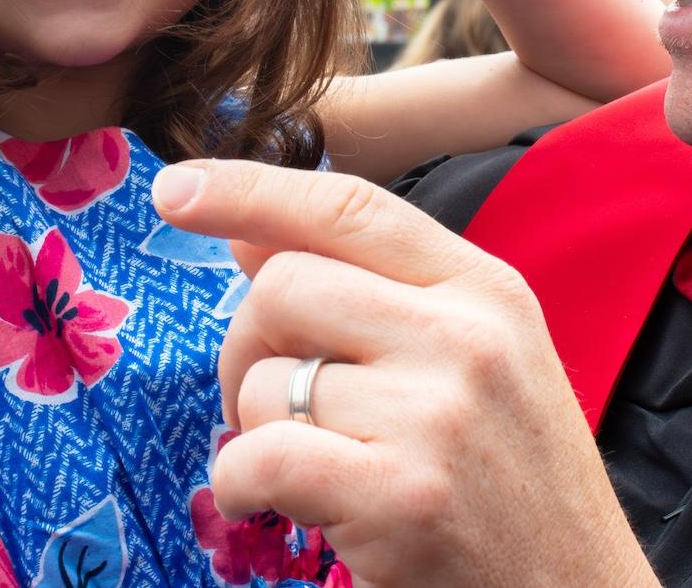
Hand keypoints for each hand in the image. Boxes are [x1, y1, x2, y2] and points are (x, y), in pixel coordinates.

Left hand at [153, 161, 657, 587]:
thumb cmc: (513, 487)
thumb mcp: (474, 363)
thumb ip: (374, 291)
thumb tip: (249, 234)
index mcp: (487, 290)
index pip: (351, 208)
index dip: (253, 191)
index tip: (177, 190)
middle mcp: (466, 337)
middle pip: (284, 287)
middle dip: (246, 343)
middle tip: (267, 400)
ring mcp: (436, 415)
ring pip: (266, 381)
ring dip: (255, 428)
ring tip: (310, 466)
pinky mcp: (401, 496)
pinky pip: (261, 454)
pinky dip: (239, 481)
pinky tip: (264, 501)